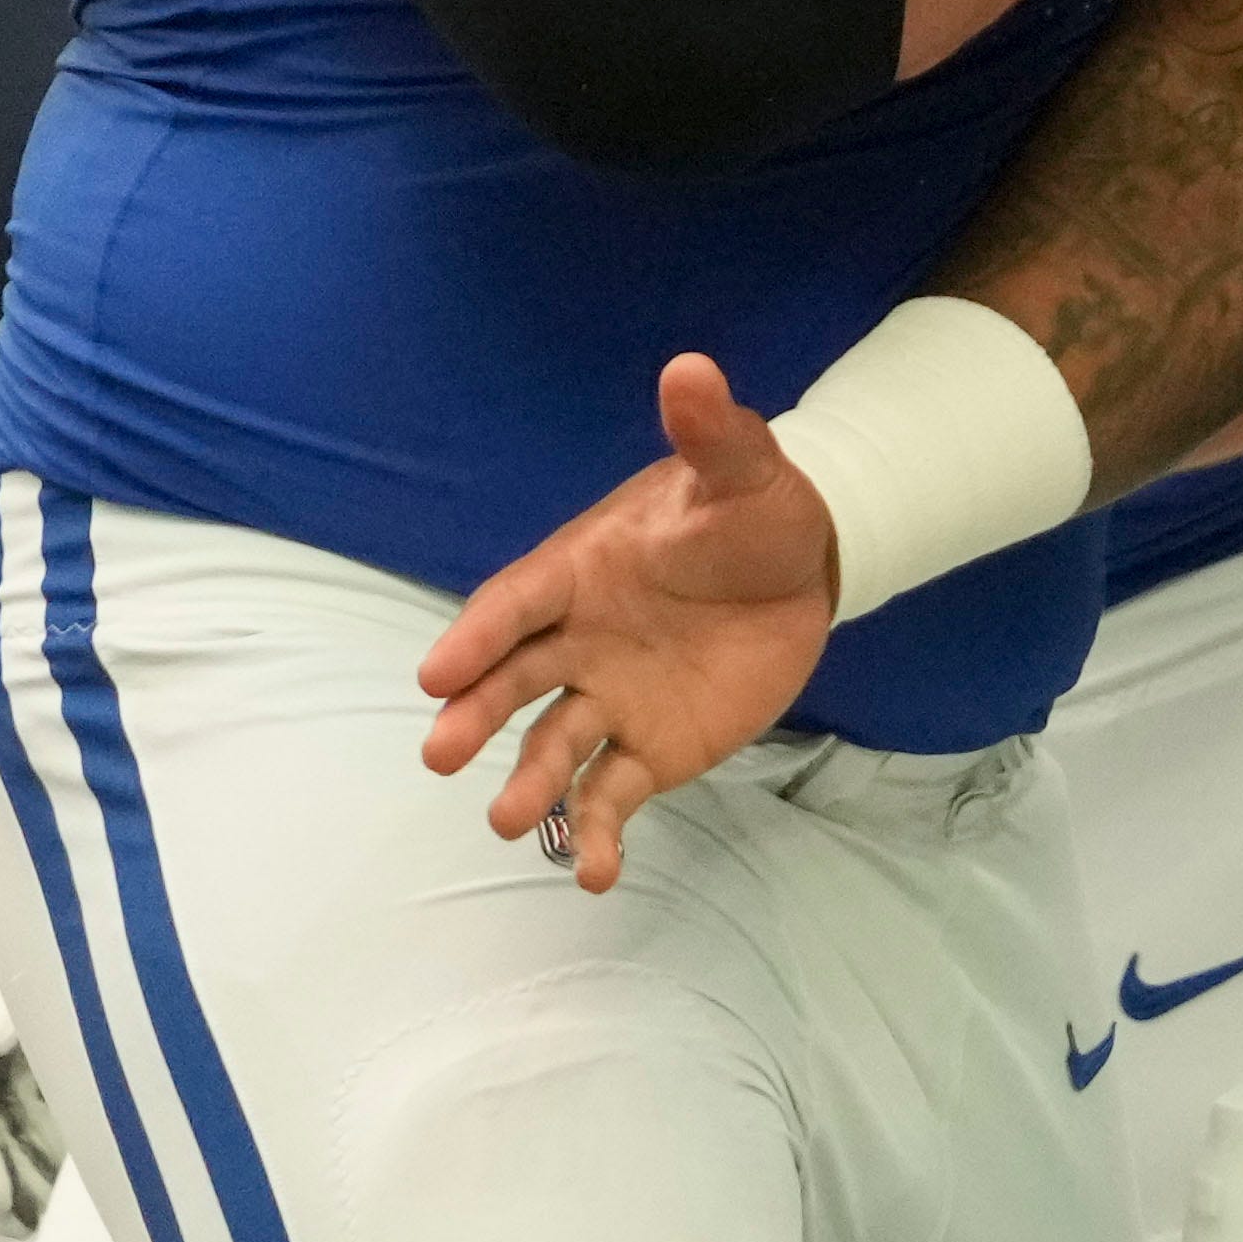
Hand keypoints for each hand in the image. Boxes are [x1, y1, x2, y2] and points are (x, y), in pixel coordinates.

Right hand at [0, 809, 59, 1234]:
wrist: (97, 748)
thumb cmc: (70, 811)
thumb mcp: (36, 887)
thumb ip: (11, 970)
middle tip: (17, 1222)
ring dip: (6, 1140)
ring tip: (39, 1206)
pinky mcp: (17, 967)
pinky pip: (13, 1050)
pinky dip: (33, 1099)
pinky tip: (65, 1142)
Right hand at [418, 355, 839, 890]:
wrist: (804, 567)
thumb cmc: (754, 511)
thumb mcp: (742, 470)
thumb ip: (710, 432)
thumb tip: (691, 368)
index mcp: (582, 571)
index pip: (518, 602)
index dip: (480, 635)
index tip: (438, 671)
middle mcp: (579, 641)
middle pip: (512, 683)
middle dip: (474, 715)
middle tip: (440, 752)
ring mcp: (610, 698)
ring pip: (553, 748)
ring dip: (528, 785)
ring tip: (511, 822)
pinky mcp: (652, 747)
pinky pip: (613, 795)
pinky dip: (600, 834)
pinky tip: (596, 873)